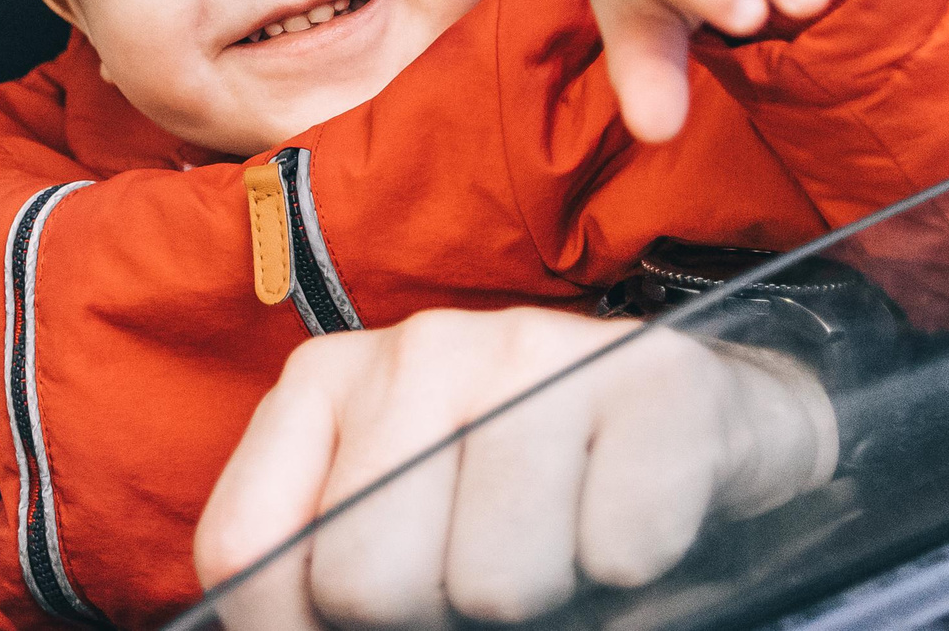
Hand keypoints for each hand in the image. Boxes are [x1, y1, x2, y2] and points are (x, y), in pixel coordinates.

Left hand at [195, 308, 836, 626]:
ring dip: (542, 599)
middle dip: (433, 617)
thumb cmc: (521, 492)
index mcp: (327, 381)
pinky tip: (627, 514)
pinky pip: (616, 553)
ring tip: (560, 540)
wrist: (704, 418)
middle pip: (364, 584)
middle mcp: (418, 346)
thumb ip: (318, 570)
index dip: (290, 630)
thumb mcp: (396, 516)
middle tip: (486, 572)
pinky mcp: (651, 379)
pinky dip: (631, 574)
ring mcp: (532, 350)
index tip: (361, 630)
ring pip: (493, 587)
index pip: (244, 550)